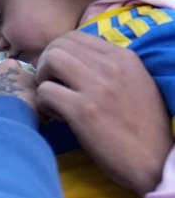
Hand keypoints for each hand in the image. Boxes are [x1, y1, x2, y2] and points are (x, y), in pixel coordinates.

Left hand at [36, 31, 173, 195]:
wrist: (156, 161)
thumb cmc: (143, 128)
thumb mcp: (134, 85)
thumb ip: (108, 70)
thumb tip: (74, 63)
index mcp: (124, 57)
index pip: (76, 36)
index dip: (58, 52)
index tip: (58, 73)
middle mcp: (111, 66)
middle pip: (59, 44)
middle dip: (45, 63)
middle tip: (48, 85)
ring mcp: (96, 87)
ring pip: (50, 61)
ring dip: (42, 80)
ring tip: (50, 100)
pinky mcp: (83, 111)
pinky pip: (45, 91)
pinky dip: (42, 103)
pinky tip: (53, 116)